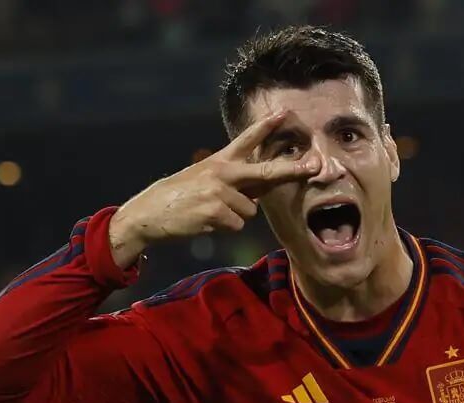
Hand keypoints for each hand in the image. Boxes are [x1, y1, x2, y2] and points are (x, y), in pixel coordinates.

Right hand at [108, 110, 321, 266]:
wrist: (149, 212)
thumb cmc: (180, 198)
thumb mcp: (204, 179)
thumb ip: (234, 181)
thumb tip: (260, 191)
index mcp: (219, 161)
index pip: (246, 139)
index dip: (267, 126)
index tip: (285, 112)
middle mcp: (222, 172)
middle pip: (265, 172)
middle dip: (292, 170)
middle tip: (314, 166)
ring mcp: (219, 191)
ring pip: (250, 210)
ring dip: (235, 216)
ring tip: (210, 212)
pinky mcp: (215, 211)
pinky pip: (237, 225)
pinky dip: (224, 228)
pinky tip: (205, 221)